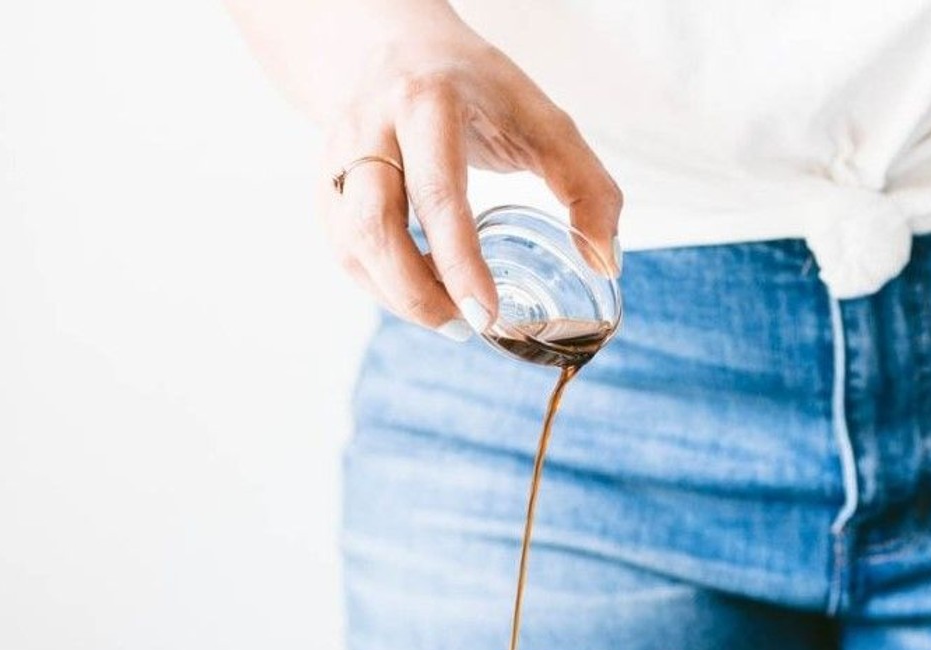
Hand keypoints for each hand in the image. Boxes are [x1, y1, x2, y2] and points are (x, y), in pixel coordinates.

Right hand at [231, 1, 621, 338]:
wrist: (394, 43)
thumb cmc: (477, 90)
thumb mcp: (544, 121)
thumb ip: (587, 187)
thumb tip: (605, 261)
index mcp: (428, 103)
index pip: (437, 195)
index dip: (460, 263)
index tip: (486, 315)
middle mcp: (371, 126)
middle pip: (374, 227)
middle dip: (418, 294)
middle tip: (467, 326)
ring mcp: (338, 155)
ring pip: (351, 245)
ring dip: (397, 295)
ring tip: (448, 314)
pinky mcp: (325, 183)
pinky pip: (343, 251)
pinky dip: (380, 285)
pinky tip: (420, 292)